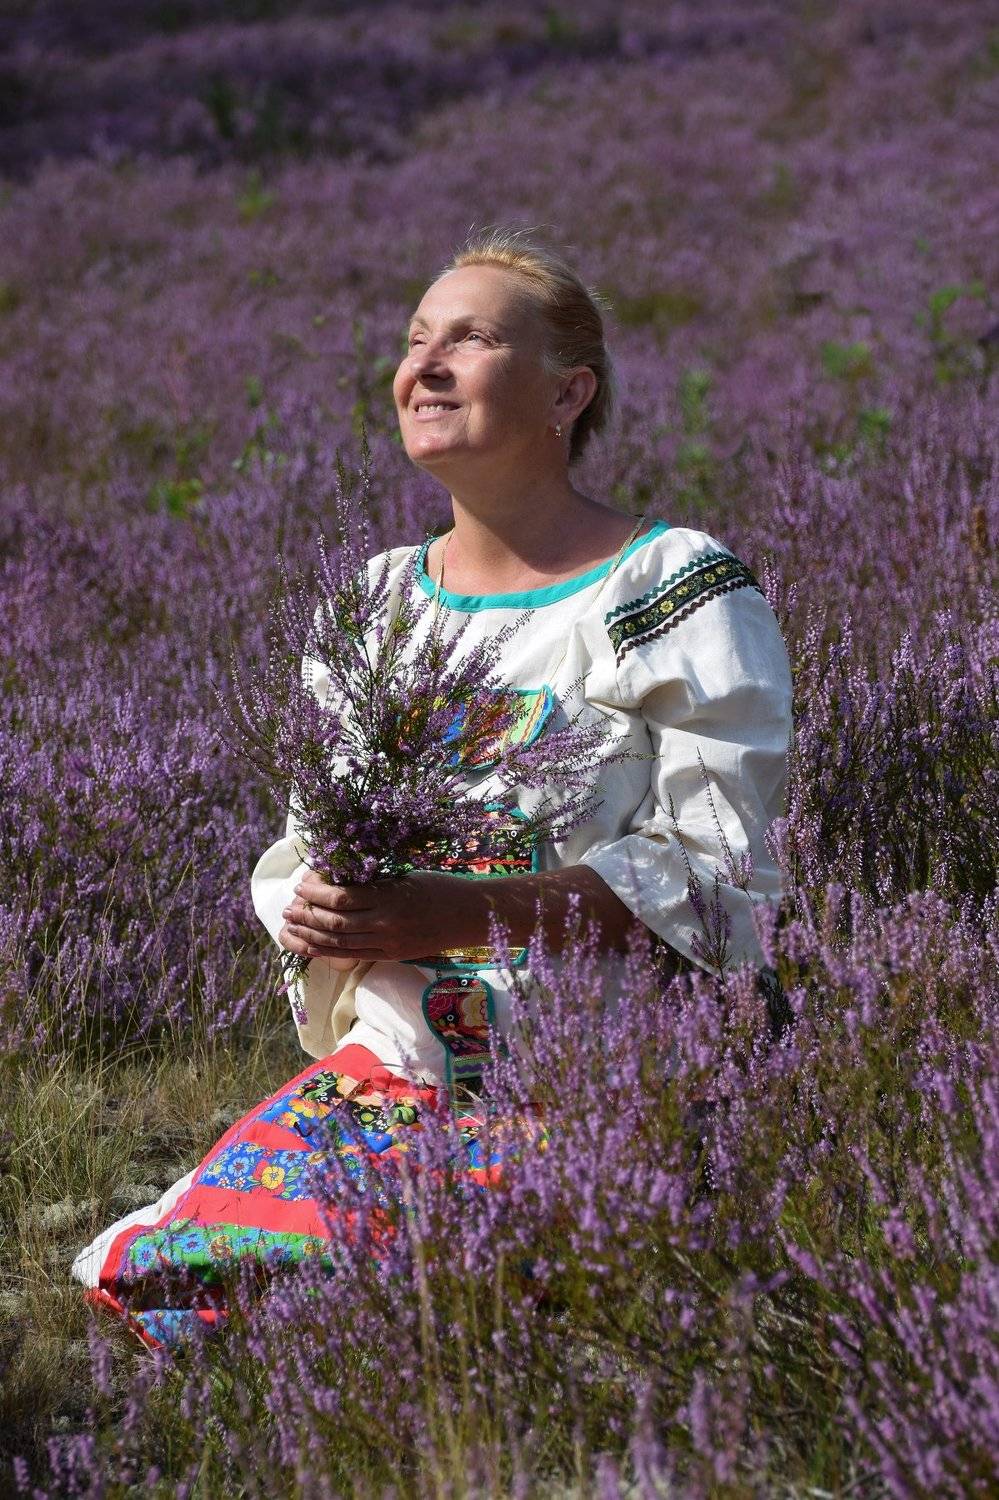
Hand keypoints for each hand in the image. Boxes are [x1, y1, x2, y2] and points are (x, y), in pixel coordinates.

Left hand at [279, 869, 482, 967]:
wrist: (470, 915)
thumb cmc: (439, 888)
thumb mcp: (405, 877)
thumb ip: (374, 883)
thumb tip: (336, 881)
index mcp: (389, 896)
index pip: (341, 897)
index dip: (316, 892)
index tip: (301, 885)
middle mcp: (386, 922)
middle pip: (334, 922)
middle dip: (306, 915)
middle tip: (289, 908)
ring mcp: (388, 942)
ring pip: (339, 943)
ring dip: (311, 935)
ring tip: (292, 927)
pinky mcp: (392, 955)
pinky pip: (353, 956)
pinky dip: (328, 952)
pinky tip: (312, 946)